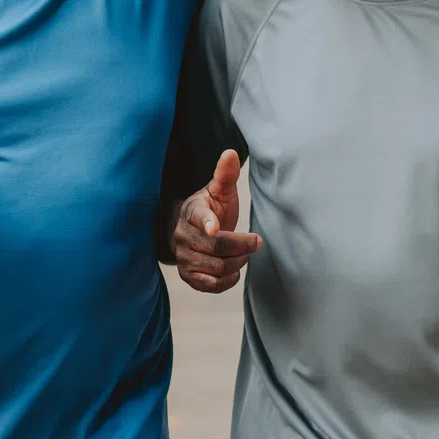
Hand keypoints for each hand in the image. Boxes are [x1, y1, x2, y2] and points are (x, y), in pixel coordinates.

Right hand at [172, 150, 261, 293]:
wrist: (194, 232)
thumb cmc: (212, 208)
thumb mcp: (220, 191)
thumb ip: (225, 174)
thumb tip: (231, 153)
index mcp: (191, 211)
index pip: (197, 216)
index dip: (207, 222)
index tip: (215, 228)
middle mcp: (182, 235)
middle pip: (216, 247)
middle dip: (242, 246)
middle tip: (257, 241)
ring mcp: (183, 257)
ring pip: (216, 267)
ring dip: (238, 262)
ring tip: (245, 255)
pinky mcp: (188, 276)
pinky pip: (210, 285)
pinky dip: (227, 280)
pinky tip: (234, 270)